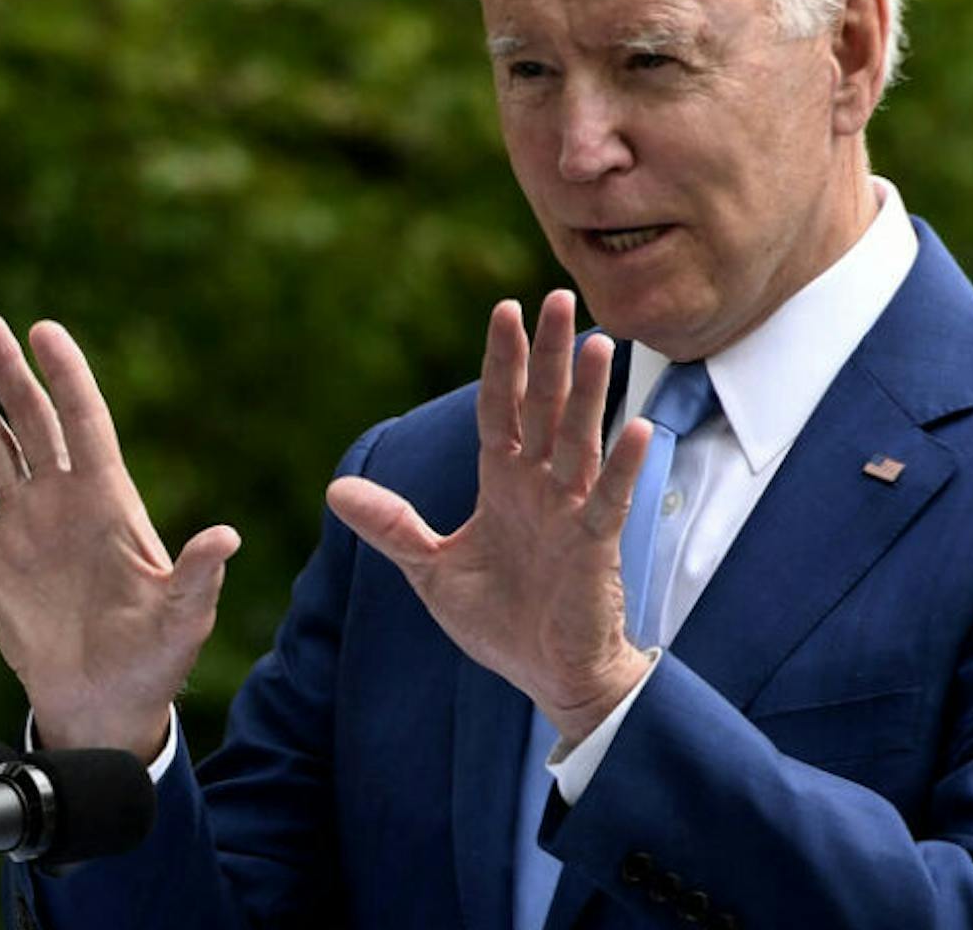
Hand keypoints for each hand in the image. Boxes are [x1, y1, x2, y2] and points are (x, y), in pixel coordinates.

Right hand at [0, 312, 239, 763]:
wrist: (106, 700)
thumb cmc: (154, 658)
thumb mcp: (183, 617)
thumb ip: (198, 575)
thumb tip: (227, 537)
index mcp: (110, 501)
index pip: (85, 422)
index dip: (67, 376)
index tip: (45, 331)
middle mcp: (65, 500)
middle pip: (33, 420)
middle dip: (8, 370)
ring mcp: (27, 523)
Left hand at [326, 291, 653, 741]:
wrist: (545, 676)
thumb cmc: (500, 621)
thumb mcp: (431, 571)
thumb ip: (391, 526)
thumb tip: (334, 490)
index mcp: (503, 484)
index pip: (500, 409)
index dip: (503, 362)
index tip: (506, 310)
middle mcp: (541, 487)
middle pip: (545, 407)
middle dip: (551, 355)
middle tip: (560, 297)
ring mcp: (571, 512)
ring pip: (581, 439)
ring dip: (590, 394)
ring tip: (599, 343)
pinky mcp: (596, 546)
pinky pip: (611, 498)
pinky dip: (625, 465)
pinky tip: (638, 430)